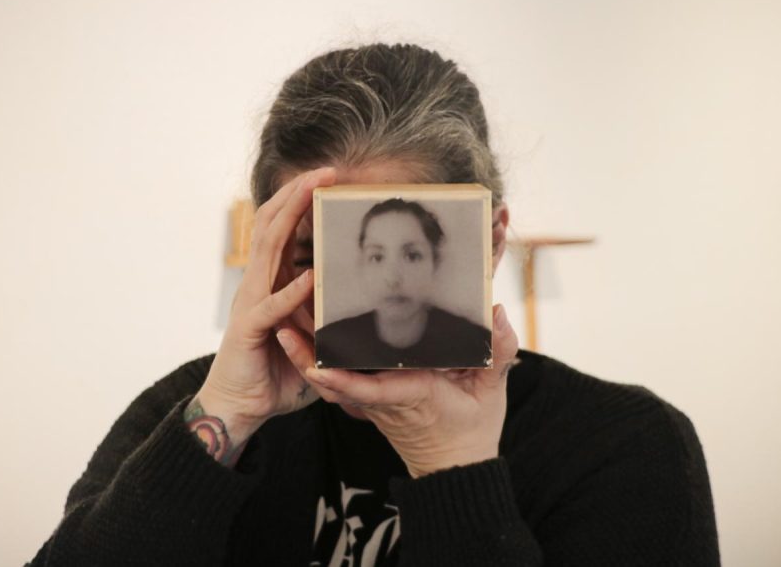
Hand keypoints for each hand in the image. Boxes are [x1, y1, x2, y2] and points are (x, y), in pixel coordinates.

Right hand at [195, 167, 335, 441]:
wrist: (241, 407)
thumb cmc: (274, 373)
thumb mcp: (307, 337)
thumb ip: (326, 317)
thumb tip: (366, 309)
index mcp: (270, 280)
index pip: (284, 229)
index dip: (301, 200)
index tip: (328, 178)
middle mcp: (257, 283)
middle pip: (273, 225)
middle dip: (296, 194)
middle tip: (325, 171)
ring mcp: (250, 302)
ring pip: (268, 249)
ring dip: (290, 218)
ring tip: (311, 193)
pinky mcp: (248, 329)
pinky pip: (271, 306)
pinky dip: (291, 289)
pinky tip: (310, 276)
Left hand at [278, 304, 519, 477]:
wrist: (454, 466)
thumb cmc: (473, 430)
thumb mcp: (492, 392)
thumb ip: (498, 353)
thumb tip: (499, 314)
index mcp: (412, 394)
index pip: (372, 389)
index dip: (343, 380)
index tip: (318, 368)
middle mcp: (385, 399)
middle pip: (338, 381)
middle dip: (308, 358)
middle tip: (281, 328)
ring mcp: (375, 402)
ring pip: (333, 383)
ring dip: (306, 358)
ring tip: (282, 327)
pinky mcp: (371, 400)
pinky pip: (339, 384)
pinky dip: (318, 365)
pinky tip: (302, 338)